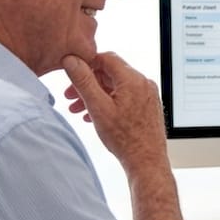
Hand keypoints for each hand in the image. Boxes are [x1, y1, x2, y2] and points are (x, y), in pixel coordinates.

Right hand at [61, 53, 167, 171]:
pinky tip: (96, 115)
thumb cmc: (125, 139)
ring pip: (116, 86)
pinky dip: (109, 102)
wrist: (147, 161)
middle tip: (71, 96)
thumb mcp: (98, 107)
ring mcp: (148, 94)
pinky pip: (125, 96)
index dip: (86, 64)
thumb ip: (83, 81)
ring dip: (96, 94)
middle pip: (110, 73)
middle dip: (88, 83)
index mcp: (133, 79)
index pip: (106, 58)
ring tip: (80, 109)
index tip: (72, 75)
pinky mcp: (148, 105)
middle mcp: (144, 83)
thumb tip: (71, 60)